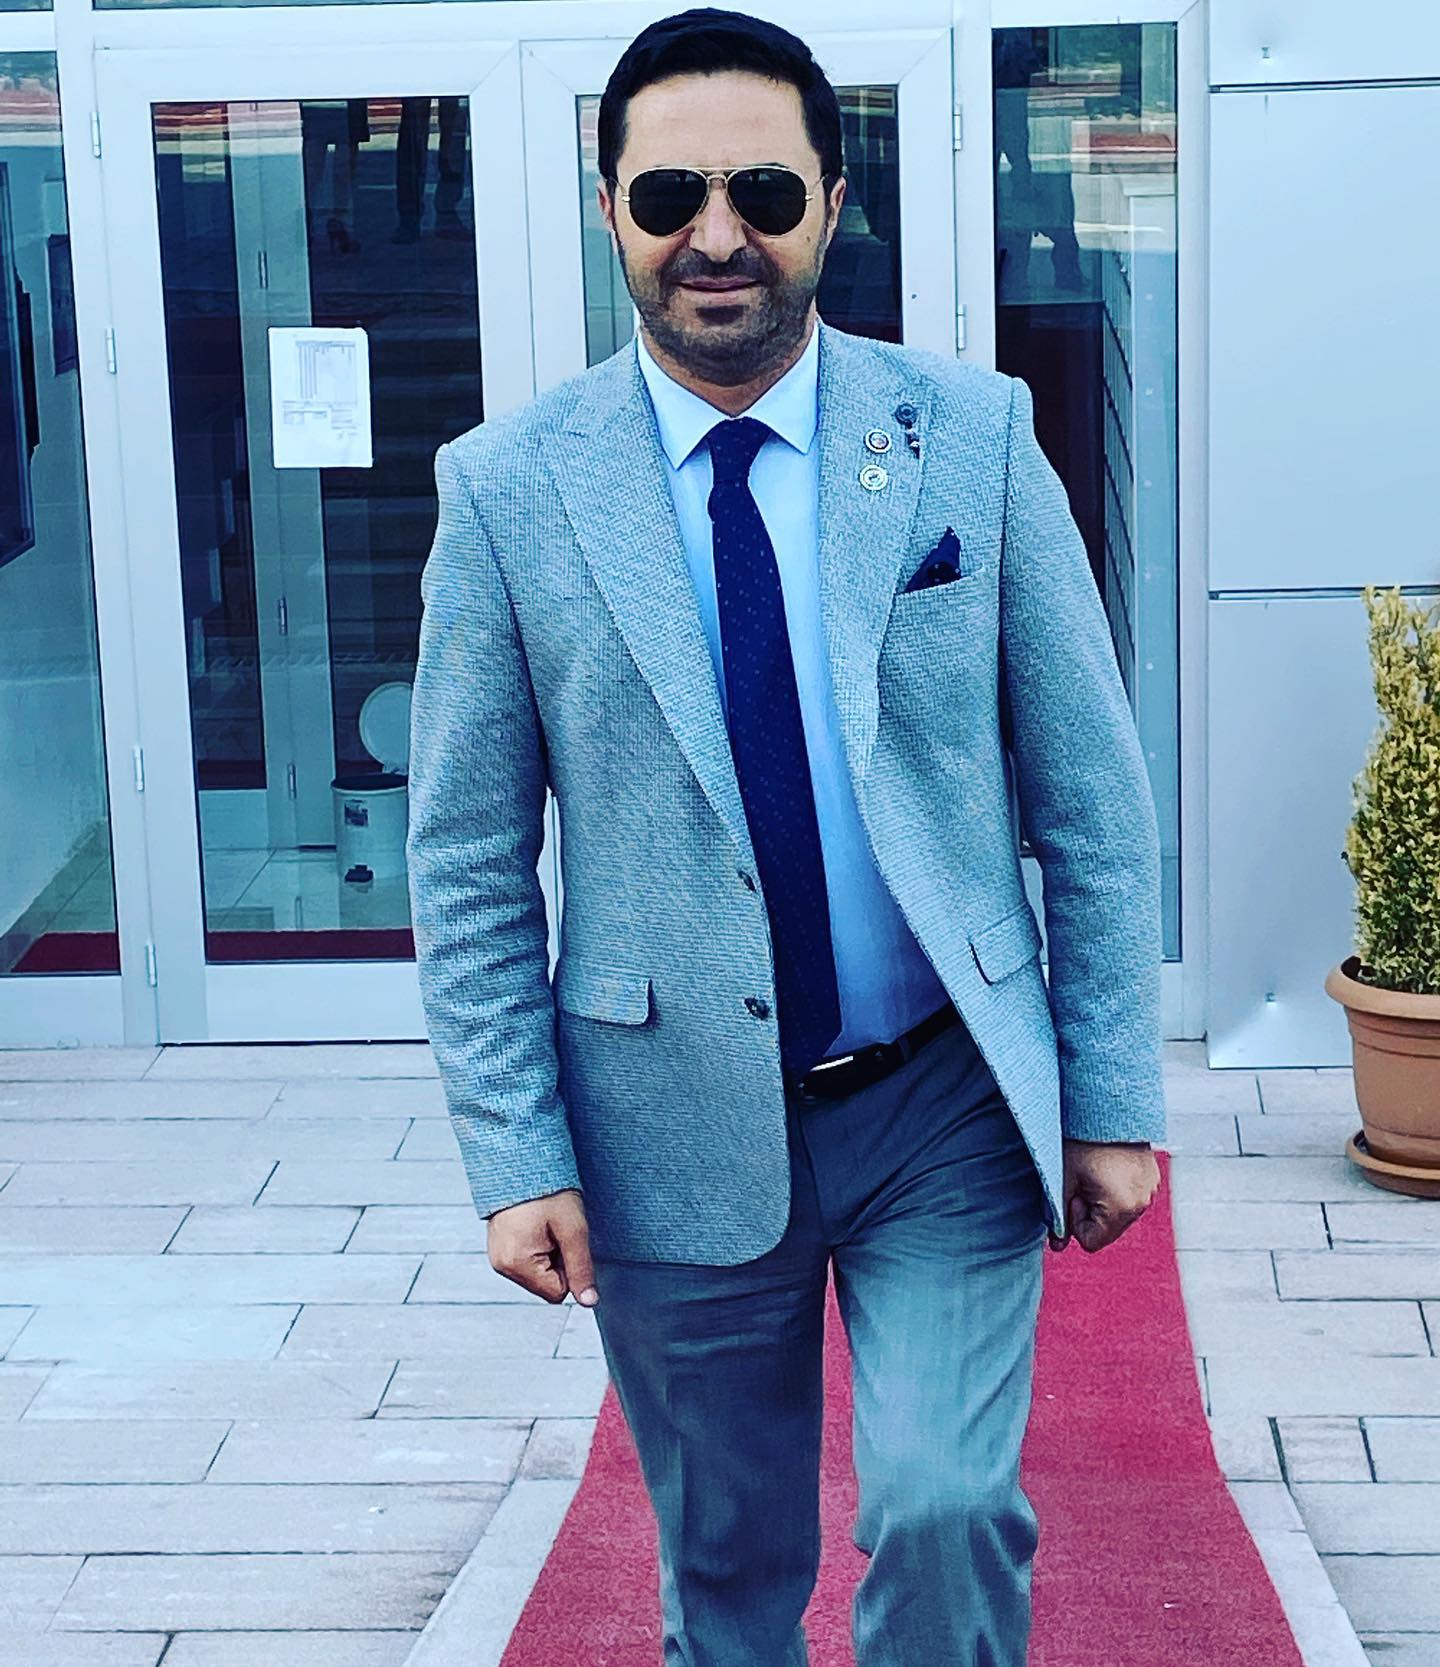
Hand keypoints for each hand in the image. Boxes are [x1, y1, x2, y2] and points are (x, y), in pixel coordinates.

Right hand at [487, 1188, 598, 1305]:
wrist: (523, 1160)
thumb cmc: (549, 1191)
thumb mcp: (573, 1229)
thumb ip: (581, 1268)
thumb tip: (589, 1302)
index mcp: (515, 1264)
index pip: (557, 1292)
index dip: (570, 1268)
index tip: (564, 1239)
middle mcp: (501, 1265)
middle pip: (546, 1284)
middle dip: (558, 1260)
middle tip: (554, 1229)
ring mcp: (497, 1257)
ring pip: (538, 1273)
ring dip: (548, 1252)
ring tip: (544, 1224)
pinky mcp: (499, 1248)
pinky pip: (527, 1260)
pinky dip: (537, 1246)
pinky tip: (536, 1224)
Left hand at [1047, 1140, 1159, 1253]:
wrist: (1107, 1106)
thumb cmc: (1082, 1141)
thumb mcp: (1064, 1179)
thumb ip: (1059, 1215)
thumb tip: (1056, 1246)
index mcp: (1122, 1207)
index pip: (1092, 1242)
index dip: (1076, 1221)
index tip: (1074, 1193)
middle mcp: (1142, 1203)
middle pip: (1107, 1231)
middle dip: (1090, 1212)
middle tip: (1083, 1181)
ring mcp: (1150, 1190)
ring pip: (1117, 1215)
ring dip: (1102, 1201)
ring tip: (1095, 1171)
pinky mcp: (1152, 1178)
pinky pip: (1129, 1198)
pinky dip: (1115, 1190)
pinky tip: (1106, 1167)